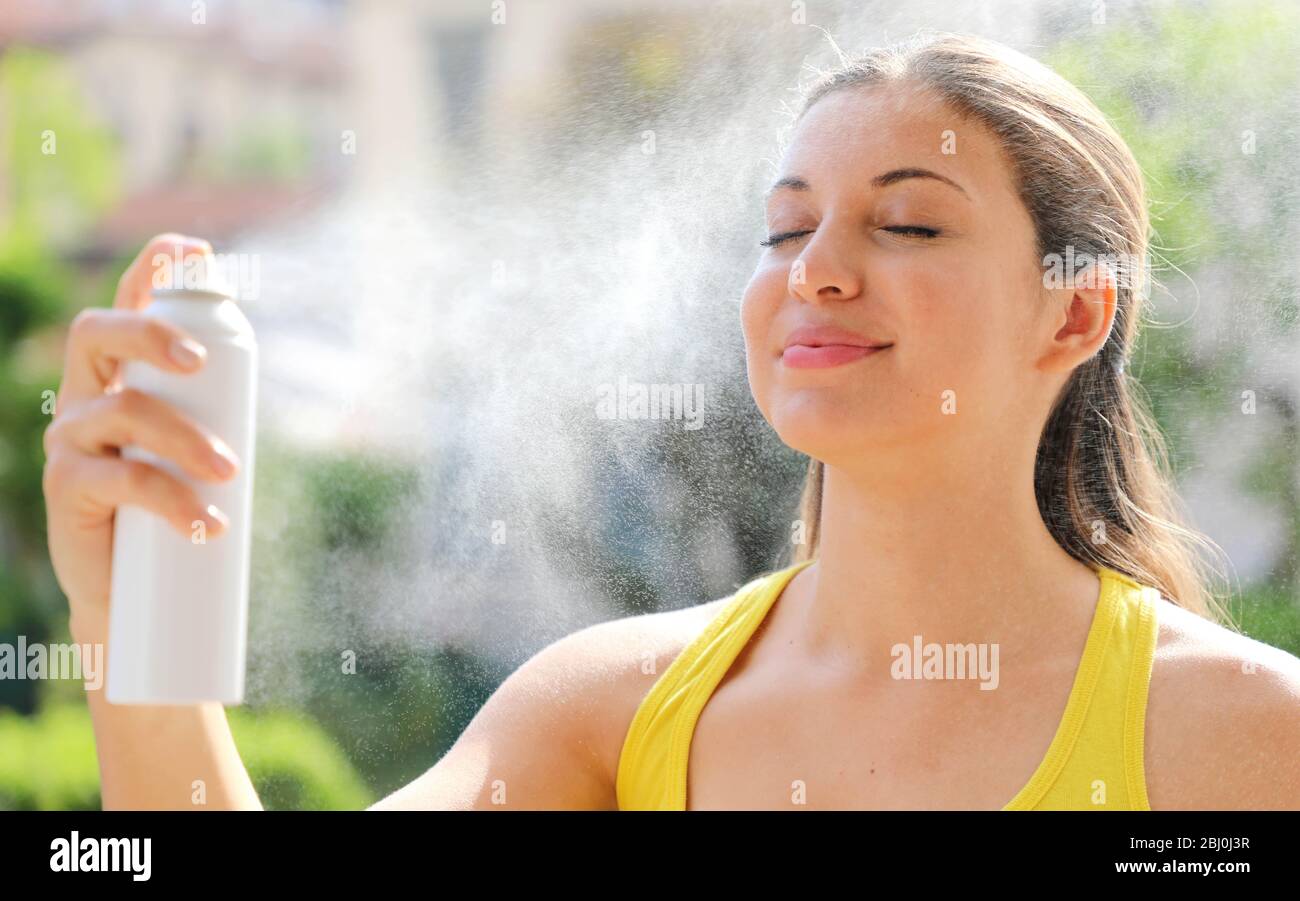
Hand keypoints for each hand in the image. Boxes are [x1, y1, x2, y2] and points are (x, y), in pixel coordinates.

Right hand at [42, 234, 240, 638]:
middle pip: (98, 334)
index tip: (195, 248)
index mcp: (120, 376)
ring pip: (123, 410)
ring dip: (184, 437)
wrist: (134, 593)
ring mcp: (70, 441)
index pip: (127, 306)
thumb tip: (304, 385)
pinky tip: (206, 525)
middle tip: (201, 360)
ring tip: (229, 472)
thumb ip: (221, 412)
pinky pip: (121, 480)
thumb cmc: (177, 508)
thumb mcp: (199, 451)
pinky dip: (173, 499)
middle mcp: (86, 396)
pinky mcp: (66, 489)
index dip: (153, 269)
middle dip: (150, 330)